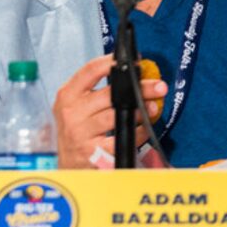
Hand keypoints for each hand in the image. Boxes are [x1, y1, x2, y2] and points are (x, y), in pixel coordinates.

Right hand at [52, 55, 167, 167]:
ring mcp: (81, 134)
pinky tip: (144, 129)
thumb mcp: (76, 106)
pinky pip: (122, 138)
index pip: (90, 71)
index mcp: (67, 95)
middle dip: (139, 88)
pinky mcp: (93, 153)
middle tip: (159, 86)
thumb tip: (132, 73)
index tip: (134, 61)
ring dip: (140, 111)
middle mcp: (72, 113)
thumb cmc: (77, 130)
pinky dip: (138, 133)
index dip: (112, 62)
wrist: (68, 164)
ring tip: (153, 107)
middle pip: (110, 94)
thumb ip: (95, 89)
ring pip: (117, 116)